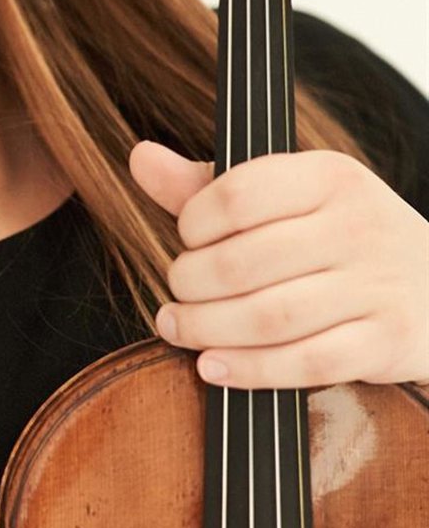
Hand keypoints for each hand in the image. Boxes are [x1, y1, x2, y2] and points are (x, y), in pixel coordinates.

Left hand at [129, 142, 428, 389]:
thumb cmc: (343, 240)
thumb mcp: (291, 198)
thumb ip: (210, 185)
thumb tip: (139, 157)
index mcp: (331, 176)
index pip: (238, 194)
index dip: (192, 224)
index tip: (185, 240)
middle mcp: (358, 224)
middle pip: (242, 263)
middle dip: (190, 286)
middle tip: (175, 296)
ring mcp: (377, 285)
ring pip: (269, 317)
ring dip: (208, 331)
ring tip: (180, 330)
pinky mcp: (386, 340)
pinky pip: (306, 362)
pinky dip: (250, 370)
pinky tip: (215, 367)